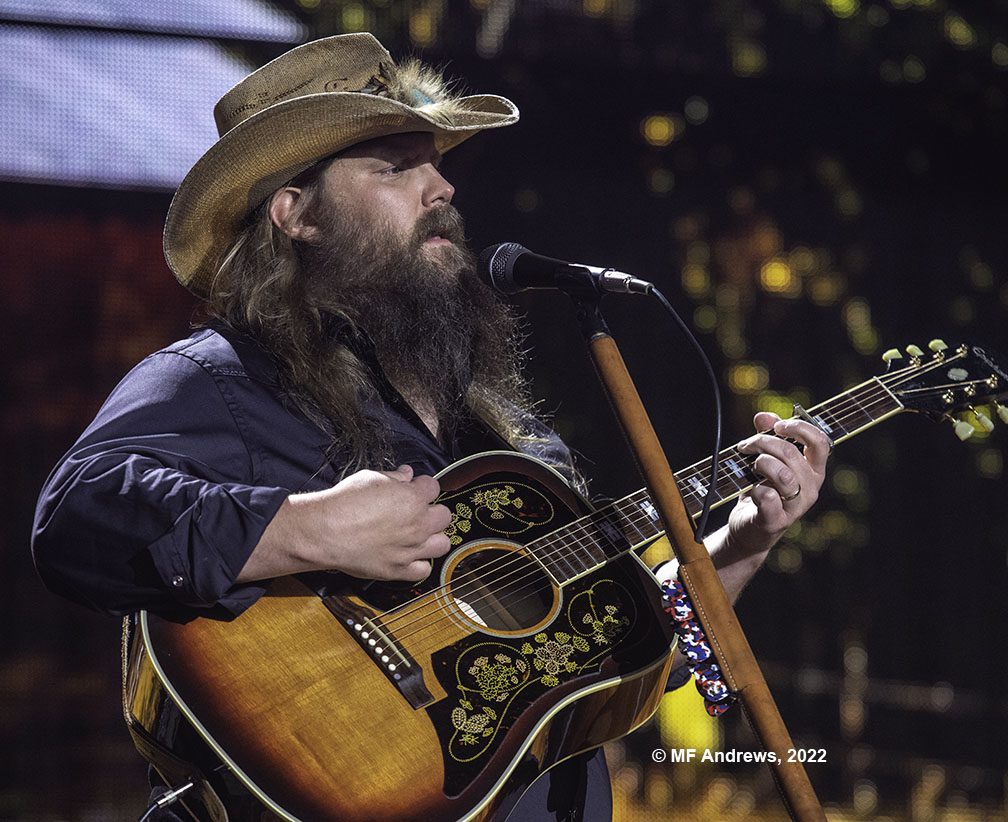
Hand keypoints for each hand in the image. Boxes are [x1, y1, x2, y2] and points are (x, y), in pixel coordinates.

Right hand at [242, 464, 452, 582]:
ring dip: (432, 538)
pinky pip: (424, 570)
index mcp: (414, 498)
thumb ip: (394, 477)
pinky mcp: (399, 569)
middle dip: (432, 511)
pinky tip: (408, 556)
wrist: (324, 531)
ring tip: (417, 535)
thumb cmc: (344, 503)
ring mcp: (411, 548)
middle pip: (444, 516)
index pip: (434, 487)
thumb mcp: (370, 478)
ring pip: (442, 544)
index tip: (413, 488)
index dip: (422, 486)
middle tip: (416, 512)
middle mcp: (418, 524)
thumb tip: (406, 474)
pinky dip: (419, 564)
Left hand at [724, 411, 830, 561]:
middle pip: (791, 453)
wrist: (748, 528)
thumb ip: (767, 436)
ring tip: (751, 467)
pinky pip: (767, 496)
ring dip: (760, 463)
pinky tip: (750, 490)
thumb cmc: (761, 490)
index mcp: (813, 471)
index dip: (799, 428)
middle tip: (746, 446)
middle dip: (763, 442)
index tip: (777, 426)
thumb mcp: (766, 460)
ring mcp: (796, 506)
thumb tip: (763, 416)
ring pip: (782, 474)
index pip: (821, 442)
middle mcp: (811, 488)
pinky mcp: (776, 520)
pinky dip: (754, 488)